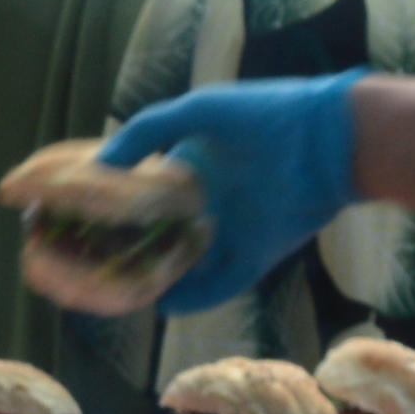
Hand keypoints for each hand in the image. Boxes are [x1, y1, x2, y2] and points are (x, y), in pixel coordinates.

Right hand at [102, 70, 367, 314]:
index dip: (117, 210)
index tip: (86, 225)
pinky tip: (166, 303)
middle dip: (132, 251)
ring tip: (125, 292)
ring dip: (160, 280)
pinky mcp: (255, 256)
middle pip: (160, 236)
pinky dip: (195, 297)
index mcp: (190, 169)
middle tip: (98, 268)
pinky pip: (220, 284)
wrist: (328, 140)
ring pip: (186, 266)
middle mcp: (207, 204)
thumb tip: (101, 164)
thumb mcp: (199, 109)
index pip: (144, 196)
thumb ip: (146, 129)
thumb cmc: (265, 115)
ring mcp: (230, 232)